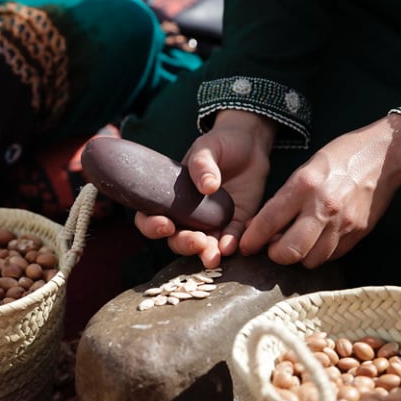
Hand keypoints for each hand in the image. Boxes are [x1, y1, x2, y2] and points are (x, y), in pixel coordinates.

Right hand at [134, 110, 276, 266]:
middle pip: (176, 239)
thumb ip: (203, 164)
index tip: (165, 225)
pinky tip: (231, 247)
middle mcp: (187, 215)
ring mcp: (210, 222)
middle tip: (196, 242)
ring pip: (203, 246)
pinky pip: (230, 239)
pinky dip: (229, 245)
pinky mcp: (234, 224)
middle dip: (183, 244)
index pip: (150, 217)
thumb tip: (208, 186)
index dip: (152, 226)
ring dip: (205, 253)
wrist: (249, 144)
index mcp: (170, 197)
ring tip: (212, 256)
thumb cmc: (219, 144)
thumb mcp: (207, 147)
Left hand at [239, 113, 400, 267]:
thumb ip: (285, 197)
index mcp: (304, 185)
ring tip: (297, 243)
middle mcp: (323, 207)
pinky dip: (321, 253)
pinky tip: (318, 240)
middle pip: (289, 251)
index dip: (252, 239)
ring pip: (311, 260)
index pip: (268, 222)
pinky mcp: (358, 233)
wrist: (386, 155)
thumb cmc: (342, 156)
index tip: (246, 245)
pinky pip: (332, 256)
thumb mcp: (307, 168)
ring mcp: (343, 223)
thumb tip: (261, 224)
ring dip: (300, 256)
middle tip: (273, 248)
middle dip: (276, 255)